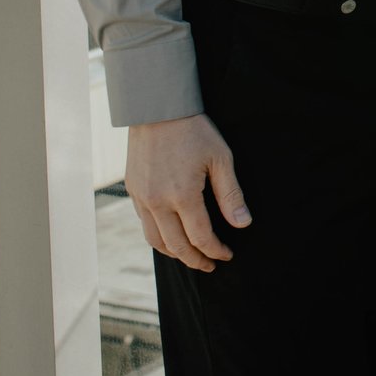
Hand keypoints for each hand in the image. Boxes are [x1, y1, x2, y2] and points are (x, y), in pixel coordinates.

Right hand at [126, 114, 250, 271]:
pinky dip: (159, 238)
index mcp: (182, 196)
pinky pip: (144, 225)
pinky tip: (171, 236)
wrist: (157, 109)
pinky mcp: (133, 191)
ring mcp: (141, 198)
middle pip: (176, 246)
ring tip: (192, 256)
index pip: (201, 237)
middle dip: (196, 260)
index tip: (227, 255)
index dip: (216, 250)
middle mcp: (157, 202)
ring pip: (155, 241)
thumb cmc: (194, 131)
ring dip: (174, 254)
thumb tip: (243, 224)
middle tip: (211, 265)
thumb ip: (231, 194)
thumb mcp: (221, 159)